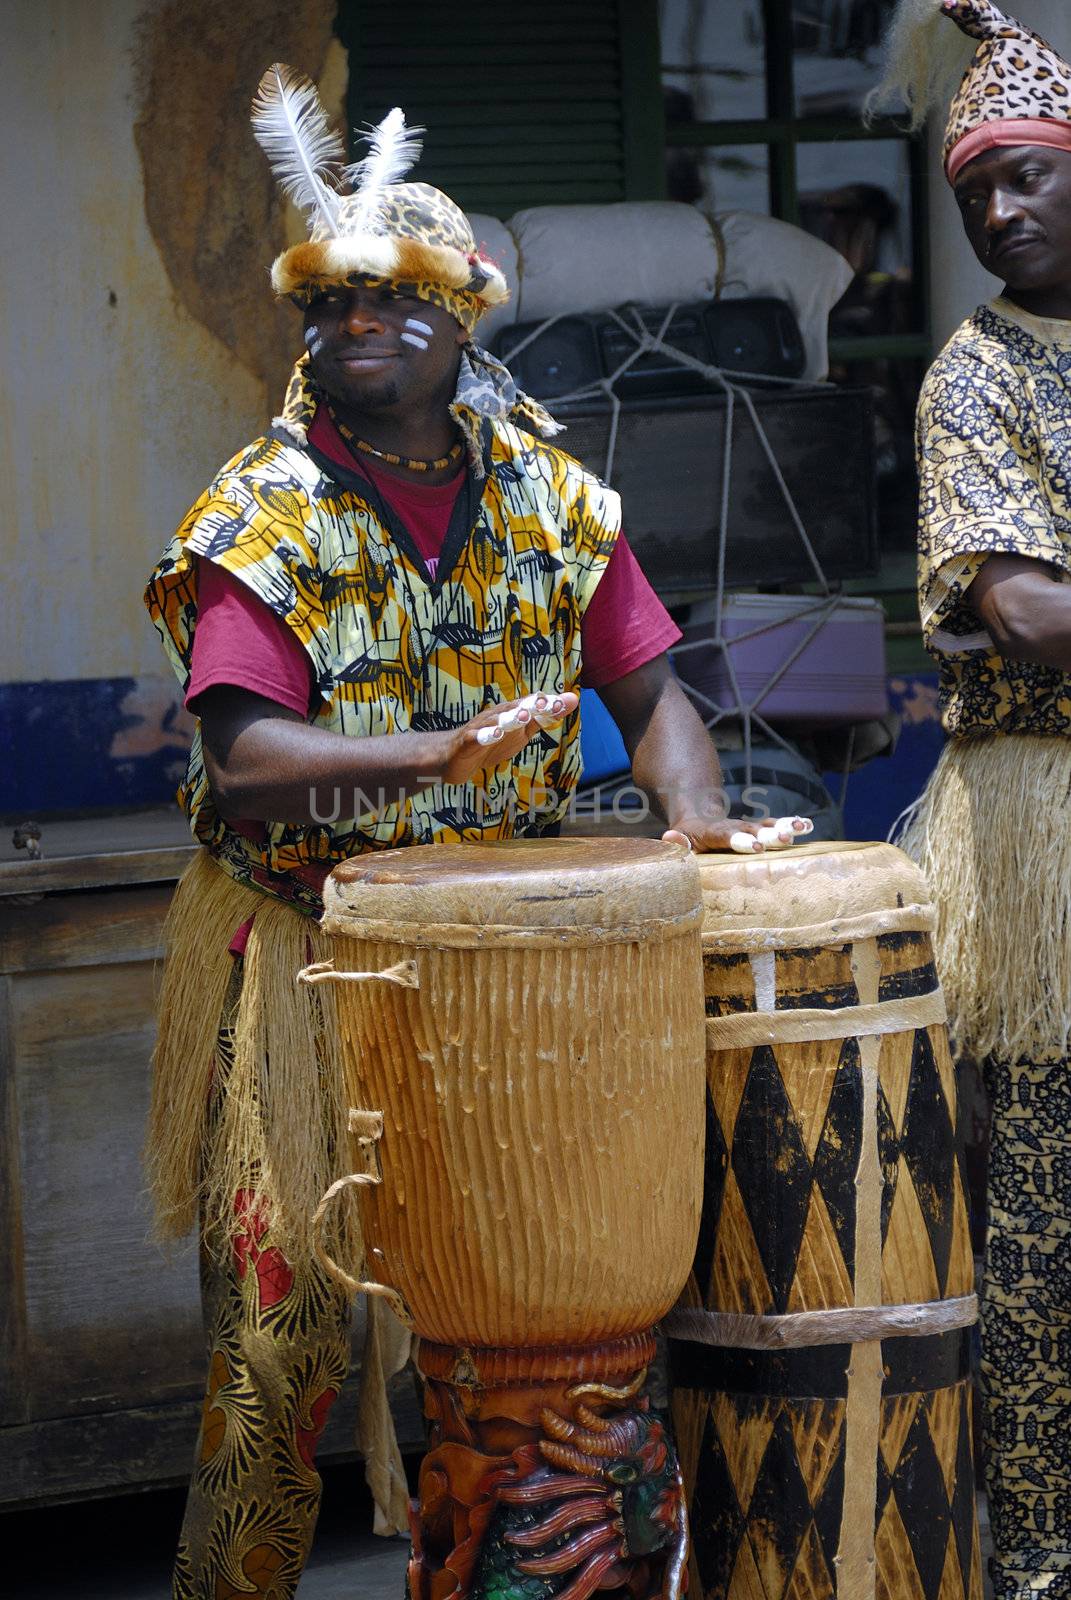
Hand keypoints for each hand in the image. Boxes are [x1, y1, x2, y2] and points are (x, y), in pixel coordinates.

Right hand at [440, 692, 578, 787]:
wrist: (453, 758)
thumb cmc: (491, 742)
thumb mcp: (522, 732)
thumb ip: (545, 717)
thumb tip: (572, 700)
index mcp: (512, 714)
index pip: (533, 706)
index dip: (549, 705)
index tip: (568, 701)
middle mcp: (497, 716)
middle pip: (516, 709)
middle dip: (532, 706)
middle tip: (547, 703)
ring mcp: (481, 728)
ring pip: (496, 721)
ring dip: (510, 718)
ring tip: (524, 716)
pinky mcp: (467, 742)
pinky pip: (476, 738)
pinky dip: (485, 736)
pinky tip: (494, 735)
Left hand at [662, 815, 812, 853]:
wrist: (698, 819)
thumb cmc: (686, 841)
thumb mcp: (677, 841)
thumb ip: (676, 843)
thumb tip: (669, 837)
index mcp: (711, 832)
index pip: (726, 836)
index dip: (740, 840)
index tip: (756, 846)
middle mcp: (733, 827)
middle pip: (751, 829)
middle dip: (768, 834)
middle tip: (785, 838)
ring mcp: (747, 827)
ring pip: (766, 826)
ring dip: (784, 827)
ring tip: (802, 828)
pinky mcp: (758, 830)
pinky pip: (775, 826)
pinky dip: (790, 825)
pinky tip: (807, 825)